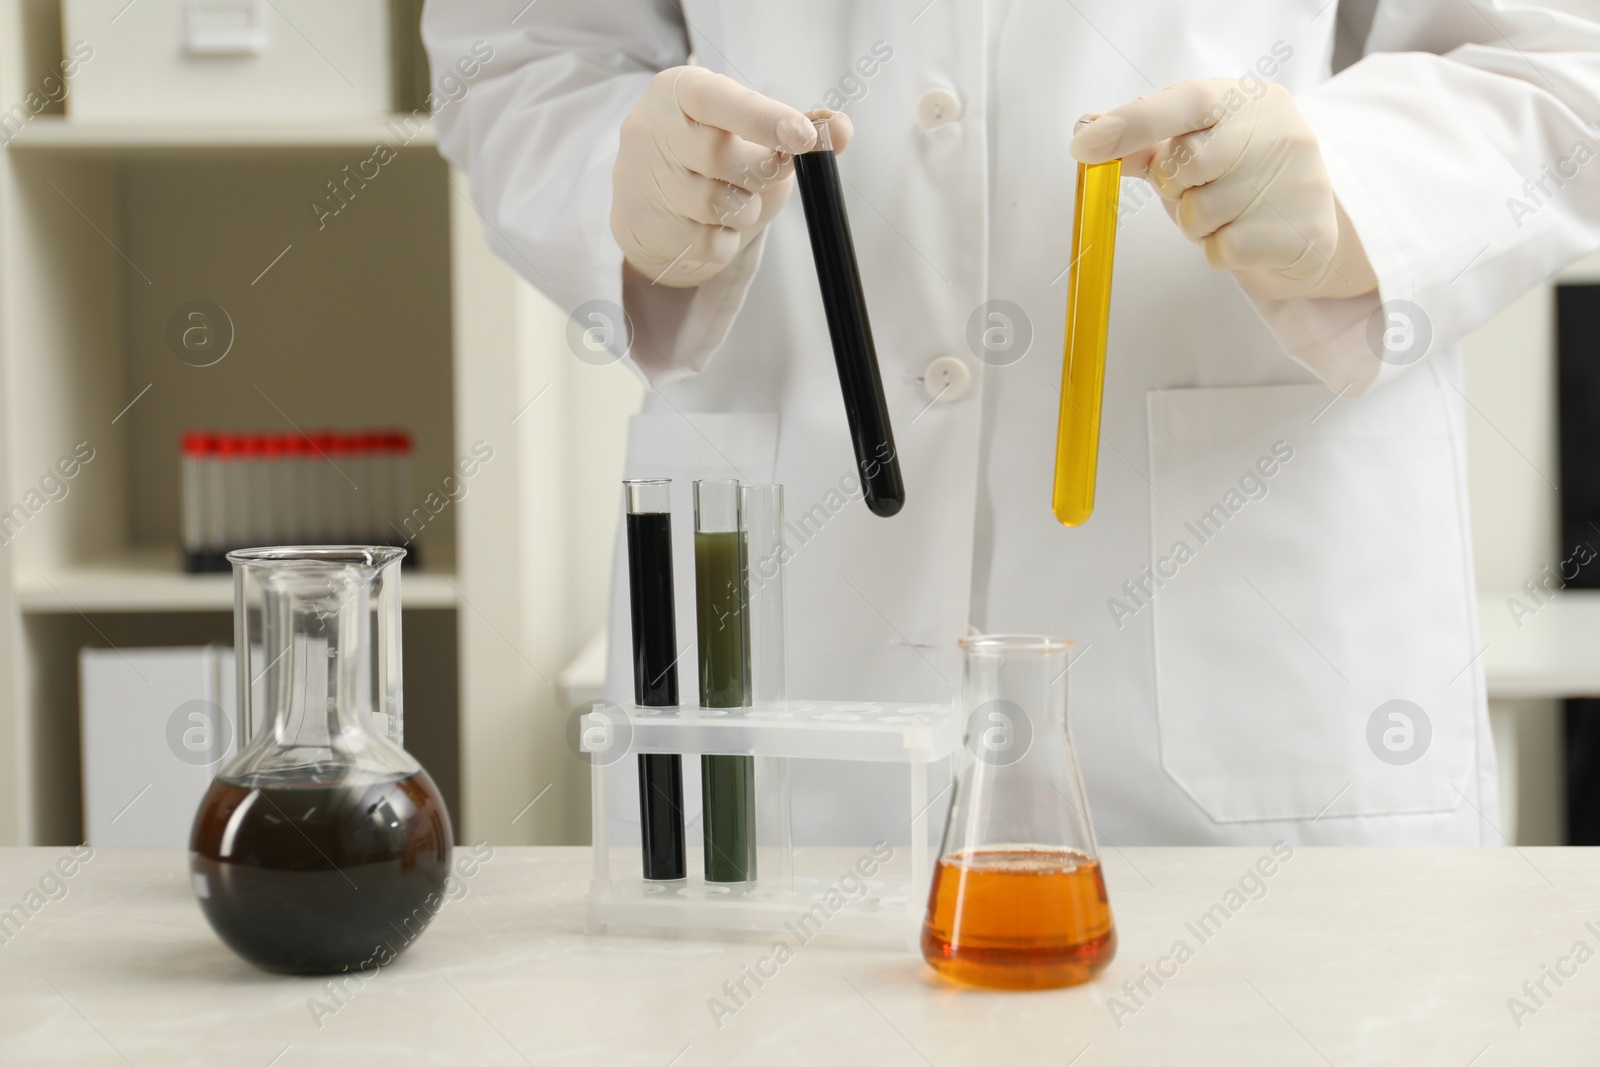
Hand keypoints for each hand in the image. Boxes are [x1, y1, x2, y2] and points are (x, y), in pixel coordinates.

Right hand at [612, 67, 852, 287]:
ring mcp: (642, 179)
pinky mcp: (644, 224)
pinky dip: (727, 240)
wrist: (654, 203)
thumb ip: (801, 128)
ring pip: (714, 204)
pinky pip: (706, 242)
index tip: (804, 138)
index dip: (764, 118)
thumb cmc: (712, 157)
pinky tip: (718, 225)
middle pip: (718, 156)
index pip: (717, 99)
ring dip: (746, 208)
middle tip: (774, 171)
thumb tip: (841, 129)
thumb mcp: (754, 132)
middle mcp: (651, 129)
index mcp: (679, 90)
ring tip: (740, 198)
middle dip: (761, 171)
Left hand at [1072, 79, 1375, 300]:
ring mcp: (1298, 179)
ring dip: (1196, 226)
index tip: (1084, 146)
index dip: (1131, 124)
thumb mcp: (1192, 150)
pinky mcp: (1304, 231)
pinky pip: (1222, 250)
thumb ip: (1142, 142)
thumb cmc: (1237, 182)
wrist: (1305, 231)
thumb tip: (1086, 130)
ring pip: (1198, 214)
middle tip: (1196, 188)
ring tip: (1226, 215)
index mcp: (1247, 99)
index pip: (1185, 101)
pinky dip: (1220, 253)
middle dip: (1173, 187)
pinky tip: (1245, 239)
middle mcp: (1279, 130)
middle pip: (1184, 164)